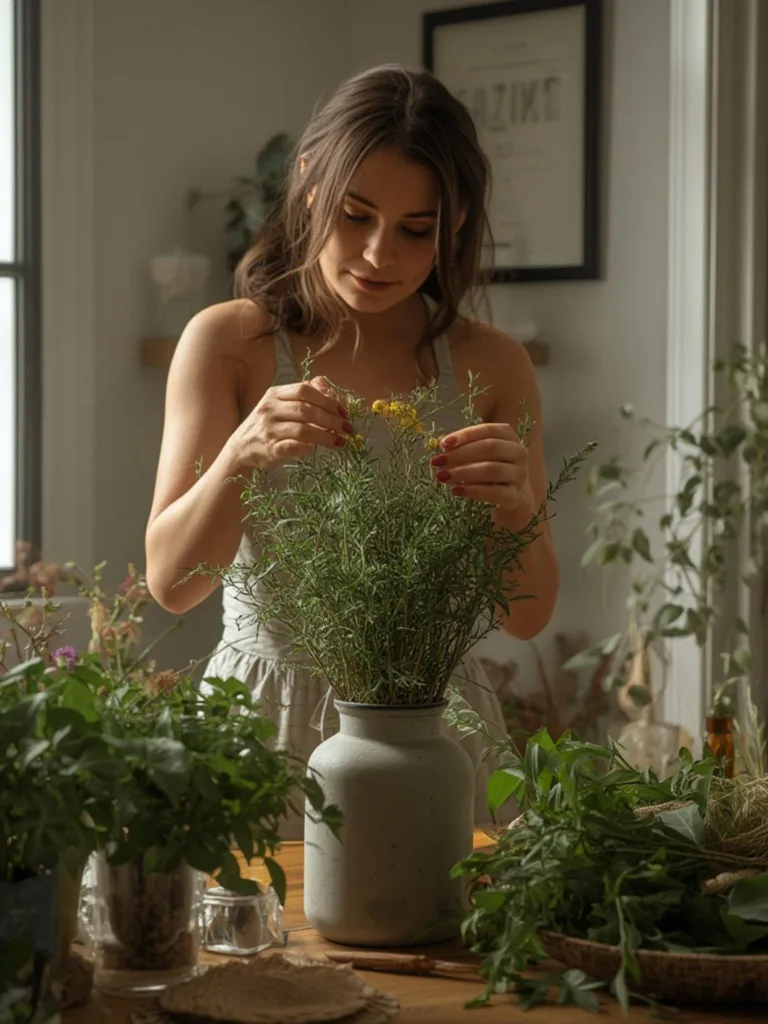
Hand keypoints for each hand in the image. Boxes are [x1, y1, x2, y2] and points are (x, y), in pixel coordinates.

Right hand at [226, 376, 351, 471]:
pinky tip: (318, 449)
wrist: (240, 448)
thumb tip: (329, 388)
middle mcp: (270, 409)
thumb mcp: (280, 403)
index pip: (304, 390)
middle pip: (307, 410)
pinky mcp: (271, 449)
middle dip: (332, 419)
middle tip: (348, 428)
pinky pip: (295, 447)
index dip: (327, 399)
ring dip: (327, 436)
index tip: (343, 411)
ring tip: (341, 441)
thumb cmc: (267, 424)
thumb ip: (303, 394)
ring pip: (304, 429)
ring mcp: (269, 429)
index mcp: (274, 394)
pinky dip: (310, 447)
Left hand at [430, 422, 534, 512]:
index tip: (443, 444)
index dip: (465, 435)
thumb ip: (465, 448)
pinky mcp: (516, 496)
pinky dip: (473, 491)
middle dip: (461, 454)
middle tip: (438, 461)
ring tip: (442, 476)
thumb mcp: (482, 455)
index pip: (488, 430)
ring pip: (492, 470)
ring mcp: (520, 475)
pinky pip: (495, 493)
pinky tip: (456, 490)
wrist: (514, 497)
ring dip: (463, 472)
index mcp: (509, 436)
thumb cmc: (492, 469)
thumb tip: (443, 450)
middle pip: (490, 448)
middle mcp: (519, 453)